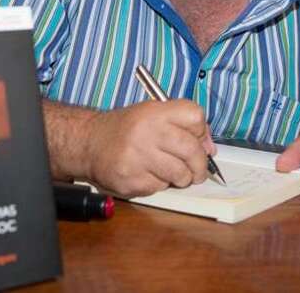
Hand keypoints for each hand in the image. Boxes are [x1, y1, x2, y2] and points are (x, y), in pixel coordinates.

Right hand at [83, 99, 215, 196]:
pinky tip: (148, 174)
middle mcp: (147, 133)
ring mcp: (138, 158)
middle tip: (197, 170)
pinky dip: (160, 184)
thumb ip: (182, 125)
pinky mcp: (131, 180)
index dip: (201, 131)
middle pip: (192, 150)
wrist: (89, 143)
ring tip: (171, 172)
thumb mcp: (153, 114)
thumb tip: (209, 149)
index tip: (199, 140)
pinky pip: (160, 187)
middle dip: (200, 165)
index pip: (194, 116)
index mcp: (154, 112)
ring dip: (181, 177)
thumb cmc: (126, 129)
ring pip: (180, 175)